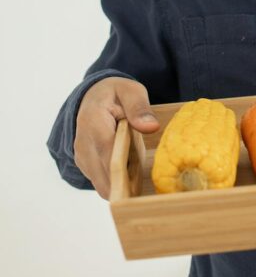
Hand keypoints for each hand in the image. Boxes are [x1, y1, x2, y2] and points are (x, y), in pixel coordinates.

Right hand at [74, 77, 159, 199]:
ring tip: (136, 164)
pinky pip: (102, 183)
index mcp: (93, 123)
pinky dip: (117, 181)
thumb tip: (151, 127)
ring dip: (123, 182)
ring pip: (104, 185)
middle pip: (105, 178)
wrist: (92, 96)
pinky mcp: (85, 166)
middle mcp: (83, 145)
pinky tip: (128, 165)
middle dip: (128, 182)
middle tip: (146, 173)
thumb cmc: (115, 94)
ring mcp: (82, 158)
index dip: (126, 172)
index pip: (109, 155)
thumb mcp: (131, 91)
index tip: (143, 181)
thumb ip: (139, 107)